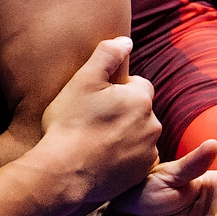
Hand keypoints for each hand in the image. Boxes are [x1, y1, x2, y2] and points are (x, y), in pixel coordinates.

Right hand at [33, 38, 161, 205]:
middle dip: (123, 112)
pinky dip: (123, 157)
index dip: (117, 90)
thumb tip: (126, 41)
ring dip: (125, 135)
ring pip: (139, 135)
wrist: (64, 173)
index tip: (97, 100)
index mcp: (140, 99)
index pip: (138, 85)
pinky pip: (136, 159)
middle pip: (140, 111)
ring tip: (95, 141)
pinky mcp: (141, 174)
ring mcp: (148, 152)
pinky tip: (100, 158)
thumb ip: (107, 54)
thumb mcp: (83, 80)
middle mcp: (152, 124)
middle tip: (93, 120)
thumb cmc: (69, 124)